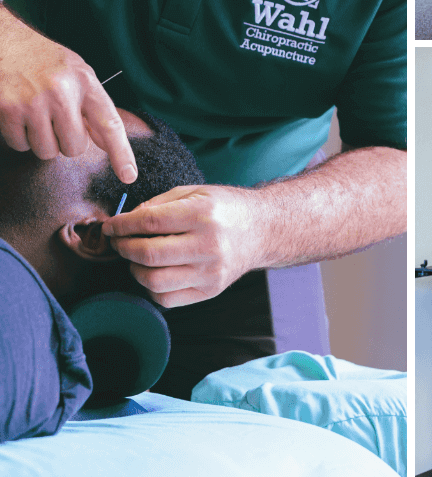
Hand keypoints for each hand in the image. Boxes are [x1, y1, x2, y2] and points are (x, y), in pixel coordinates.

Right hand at [0, 8, 136, 182]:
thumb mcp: (77, 73)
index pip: (110, 123)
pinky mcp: (7, 111)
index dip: (121, 153)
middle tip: (55, 119)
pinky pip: (20, 145)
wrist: (5, 40)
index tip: (129, 175)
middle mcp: (62, 92)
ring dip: (41, 140)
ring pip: (46, 151)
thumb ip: (92, 106)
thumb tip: (107, 142)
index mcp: (85, 82)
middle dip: (66, 141)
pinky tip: (18, 113)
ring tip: (35, 113)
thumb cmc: (44, 60)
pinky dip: (19, 135)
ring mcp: (33, 103)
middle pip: (74, 148)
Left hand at [102, 184, 258, 307]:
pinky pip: (167, 298)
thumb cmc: (226, 208)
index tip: (110, 227)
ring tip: (136, 257)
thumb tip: (126, 221)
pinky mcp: (210, 290)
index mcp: (202, 214)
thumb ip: (158, 204)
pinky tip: (155, 272)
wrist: (263, 229)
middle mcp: (208, 244)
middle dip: (123, 247)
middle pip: (148, 254)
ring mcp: (210, 271)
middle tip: (118, 241)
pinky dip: (151, 287)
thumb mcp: (195, 192)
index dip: (121, 225)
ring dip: (134, 269)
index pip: (149, 222)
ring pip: (154, 281)